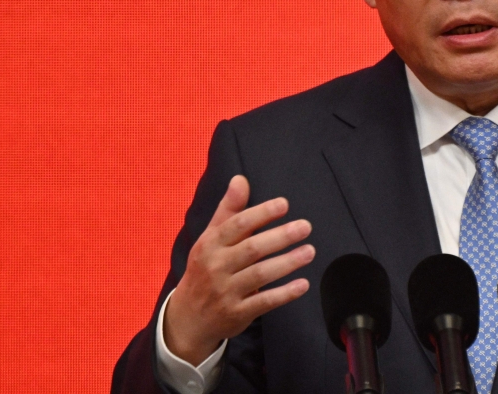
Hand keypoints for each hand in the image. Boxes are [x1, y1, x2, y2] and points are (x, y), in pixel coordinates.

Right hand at [163, 175, 314, 365]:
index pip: (237, 225)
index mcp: (210, 244)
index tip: (284, 205)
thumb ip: (230, 210)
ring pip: (260, 275)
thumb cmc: (205, 268)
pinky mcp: (237, 313)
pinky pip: (264, 302)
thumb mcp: (211, 238)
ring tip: (309, 251)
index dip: (261, 214)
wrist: (187, 318)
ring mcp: (226, 292)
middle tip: (305, 227)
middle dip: (280, 237)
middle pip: (252, 249)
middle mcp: (216, 267)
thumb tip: (241, 179)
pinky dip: (284, 294)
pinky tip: (303, 284)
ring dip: (287, 263)